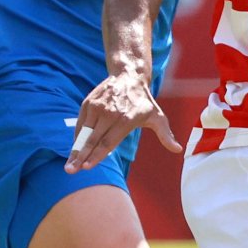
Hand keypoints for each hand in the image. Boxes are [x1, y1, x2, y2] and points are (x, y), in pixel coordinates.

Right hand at [65, 72, 182, 171]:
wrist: (129, 76)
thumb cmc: (144, 102)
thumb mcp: (158, 117)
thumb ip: (165, 135)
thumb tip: (178, 149)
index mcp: (126, 119)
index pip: (109, 141)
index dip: (97, 155)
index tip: (87, 167)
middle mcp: (110, 113)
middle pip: (93, 139)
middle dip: (81, 156)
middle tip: (71, 171)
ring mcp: (97, 107)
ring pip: (84, 133)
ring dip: (75, 149)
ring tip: (69, 165)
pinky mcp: (88, 103)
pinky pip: (81, 124)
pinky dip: (77, 137)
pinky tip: (75, 149)